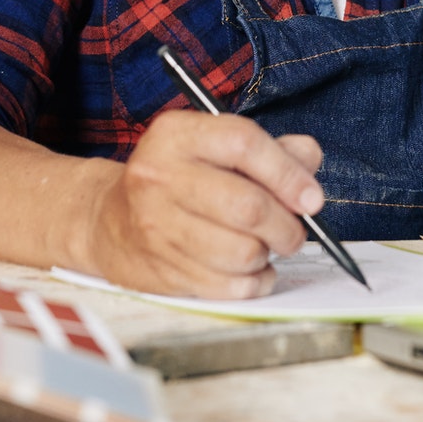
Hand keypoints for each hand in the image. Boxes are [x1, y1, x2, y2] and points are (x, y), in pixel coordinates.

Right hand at [84, 110, 324, 298]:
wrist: (110, 220)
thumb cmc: (177, 180)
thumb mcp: (214, 148)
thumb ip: (270, 149)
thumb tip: (308, 160)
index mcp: (176, 135)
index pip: (243, 144)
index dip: (287, 173)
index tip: (312, 198)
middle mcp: (159, 176)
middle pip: (247, 206)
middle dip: (286, 225)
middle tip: (294, 231)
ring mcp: (156, 225)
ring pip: (242, 252)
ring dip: (267, 255)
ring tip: (263, 246)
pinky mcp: (161, 270)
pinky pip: (231, 286)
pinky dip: (254, 282)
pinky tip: (248, 269)